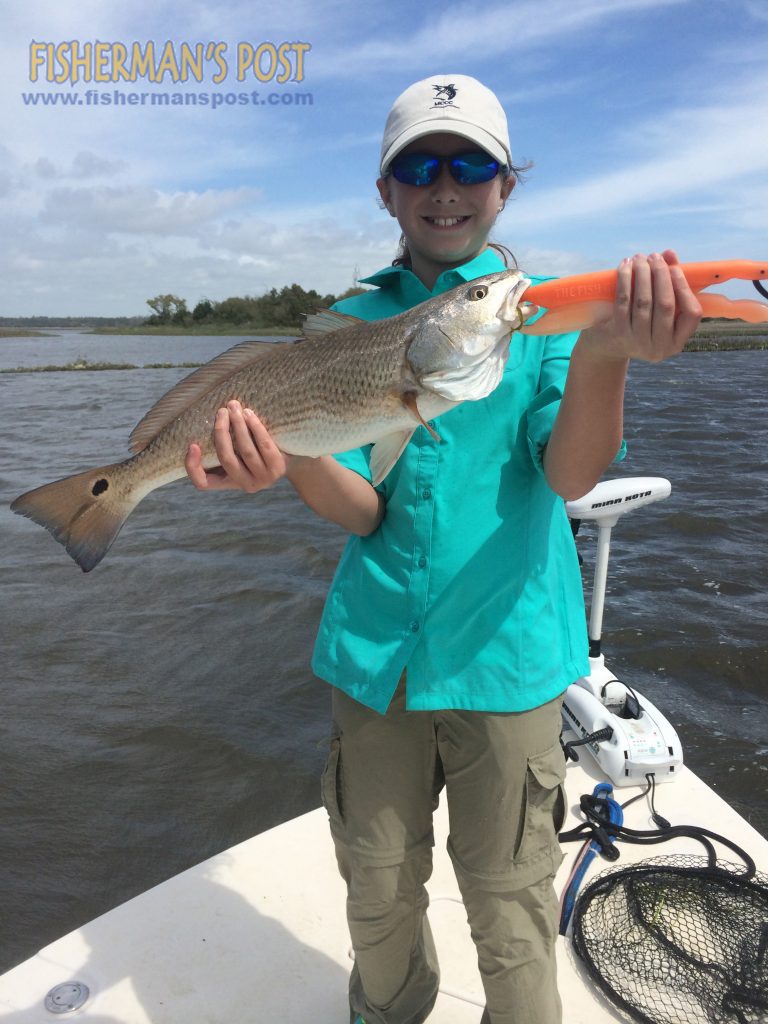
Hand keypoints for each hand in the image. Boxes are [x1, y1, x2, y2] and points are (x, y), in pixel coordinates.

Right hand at [185, 401, 287, 492]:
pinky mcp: (277, 469)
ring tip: (234, 406)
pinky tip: (249, 414)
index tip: (192, 444)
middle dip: (221, 432)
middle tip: (221, 411)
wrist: (292, 460)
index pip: (203, 483)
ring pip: (245, 451)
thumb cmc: (258, 452)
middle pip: (226, 459)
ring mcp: (262, 479)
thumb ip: (224, 446)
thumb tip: (208, 419)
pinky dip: (255, 427)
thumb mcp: (239, 454)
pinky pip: (264, 445)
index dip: (193, 466)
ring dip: (237, 425)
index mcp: (228, 482)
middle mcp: (244, 484)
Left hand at [577, 250, 701, 362]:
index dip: (684, 288)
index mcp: (676, 342)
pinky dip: (625, 279)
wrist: (607, 346)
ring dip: (642, 274)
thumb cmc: (640, 324)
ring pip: (644, 301)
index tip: (674, 268)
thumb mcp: (658, 311)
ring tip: (640, 258)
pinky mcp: (618, 333)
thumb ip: (669, 283)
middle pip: (665, 304)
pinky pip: (623, 301)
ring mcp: (638, 342)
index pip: (692, 313)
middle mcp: (659, 347)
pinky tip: (625, 266)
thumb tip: (670, 253)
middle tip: (654, 257)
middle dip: (661, 275)